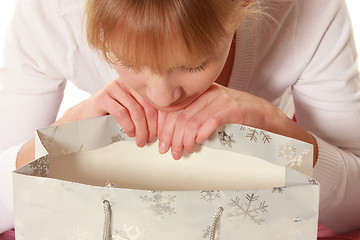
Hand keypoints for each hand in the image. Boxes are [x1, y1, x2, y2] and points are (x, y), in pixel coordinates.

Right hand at [57, 78, 157, 146]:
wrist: (85, 116)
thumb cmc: (111, 115)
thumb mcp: (131, 112)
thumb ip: (145, 113)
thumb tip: (164, 126)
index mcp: (136, 84)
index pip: (154, 100)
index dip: (160, 119)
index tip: (161, 133)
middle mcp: (126, 82)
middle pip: (147, 105)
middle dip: (151, 126)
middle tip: (150, 139)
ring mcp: (114, 88)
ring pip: (136, 110)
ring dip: (141, 129)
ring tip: (140, 140)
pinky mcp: (103, 97)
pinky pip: (122, 113)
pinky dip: (128, 126)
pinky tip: (129, 134)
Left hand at [157, 83, 287, 159]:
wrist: (264, 114)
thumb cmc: (235, 116)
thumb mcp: (211, 113)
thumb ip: (194, 118)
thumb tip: (173, 136)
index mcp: (199, 92)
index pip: (173, 109)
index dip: (164, 128)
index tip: (161, 144)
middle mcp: (208, 92)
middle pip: (180, 116)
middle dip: (172, 138)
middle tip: (171, 152)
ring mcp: (221, 99)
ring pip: (192, 121)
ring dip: (185, 140)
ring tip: (185, 151)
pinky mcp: (233, 109)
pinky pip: (211, 121)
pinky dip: (202, 134)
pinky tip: (199, 142)